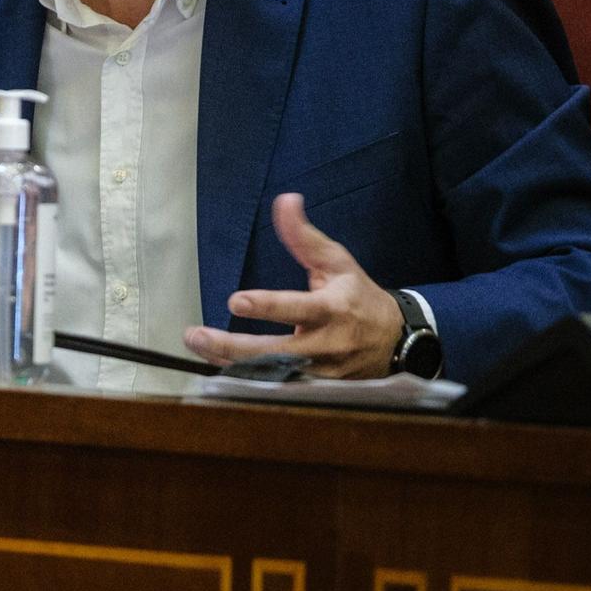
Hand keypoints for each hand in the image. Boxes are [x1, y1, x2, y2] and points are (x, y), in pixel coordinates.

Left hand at [182, 192, 404, 378]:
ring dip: (231, 364)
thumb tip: (285, 200)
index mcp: (332, 309)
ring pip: (272, 375)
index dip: (267, 306)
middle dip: (232, 346)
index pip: (297, 308)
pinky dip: (247, 380)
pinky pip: (278, 388)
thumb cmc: (358, 295)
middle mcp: (326, 345)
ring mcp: (321, 373)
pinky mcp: (316, 390)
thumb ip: (304, 236)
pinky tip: (218, 368)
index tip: (236, 301)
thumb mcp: (336, 261)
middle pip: (276, 351)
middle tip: (196, 335)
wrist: (394, 340)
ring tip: (199, 348)